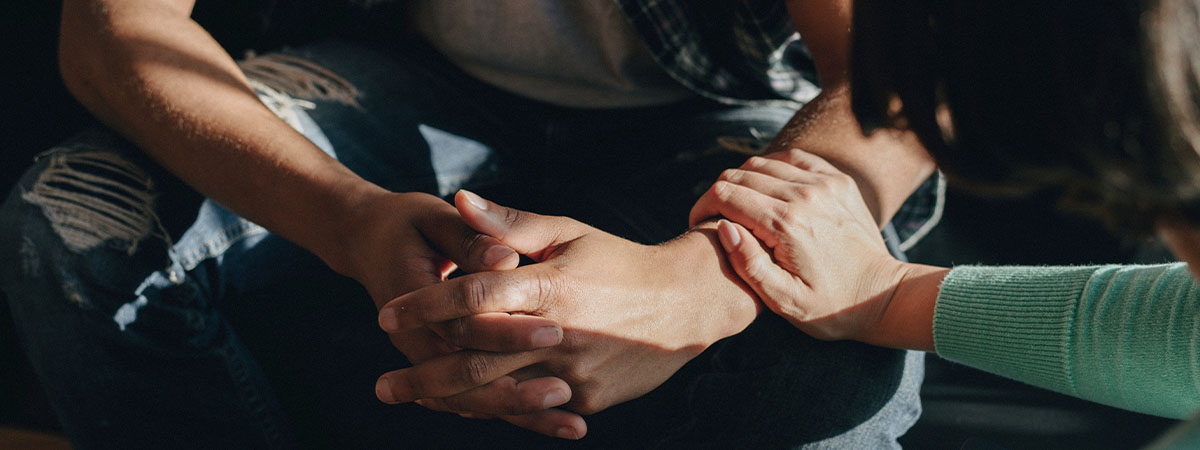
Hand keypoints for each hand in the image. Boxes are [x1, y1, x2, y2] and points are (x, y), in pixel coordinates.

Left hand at [373, 190, 758, 437]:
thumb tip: (460, 198)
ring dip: (449, 400)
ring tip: (412, 399)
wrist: (687, 304)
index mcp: (550, 285)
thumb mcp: (568, 233)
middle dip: (423, 375)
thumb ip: (510, 224)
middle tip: (383, 385)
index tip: (385, 314)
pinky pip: (531, 407)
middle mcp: (558, 333)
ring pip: (498, 393)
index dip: (425, 306)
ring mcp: (573, 372)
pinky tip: (462, 409)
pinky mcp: (587, 399)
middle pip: (475, 360)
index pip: (473, 297)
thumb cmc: (619, 261)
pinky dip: (496, 409)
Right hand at [689, 149, 907, 340]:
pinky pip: (793, 159)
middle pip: (740, 175)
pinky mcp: (837, 180)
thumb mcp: (783, 300)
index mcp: (786, 225)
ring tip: (741, 208)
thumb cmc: (830, 307)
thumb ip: (748, 264)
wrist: (882, 295)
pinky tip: (769, 191)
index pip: (725, 195)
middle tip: (716, 218)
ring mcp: (824, 183)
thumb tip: (724, 228)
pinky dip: (773, 169)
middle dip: (719, 194)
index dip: (703, 206)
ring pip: (764, 163)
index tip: (699, 225)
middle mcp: (804, 195)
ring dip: (744, 181)